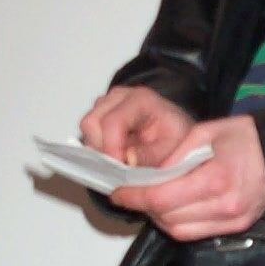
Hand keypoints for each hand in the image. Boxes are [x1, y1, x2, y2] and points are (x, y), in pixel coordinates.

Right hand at [79, 86, 193, 172]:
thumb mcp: (173, 149)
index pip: (112, 122)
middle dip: (103, 149)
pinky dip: (98, 149)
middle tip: (121, 166)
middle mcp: (120, 97)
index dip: (111, 148)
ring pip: (87, 129)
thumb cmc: (176, 137)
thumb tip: (128, 159)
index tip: (118, 168)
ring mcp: (107, 105)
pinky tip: (117, 156)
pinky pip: (87, 134)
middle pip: (92, 122)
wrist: (177, 133)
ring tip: (122, 161)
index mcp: (140, 100)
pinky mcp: (100, 116)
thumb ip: (151, 155)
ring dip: (100, 150)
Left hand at [112, 116, 264, 239]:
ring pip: (178, 230)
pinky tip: (172, 207)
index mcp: (215, 178)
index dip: (135, 197)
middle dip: (144, 206)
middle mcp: (224, 205)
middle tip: (131, 193)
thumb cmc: (246, 138)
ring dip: (158, 217)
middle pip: (167, 217)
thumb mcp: (206, 132)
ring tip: (150, 199)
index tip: (118, 191)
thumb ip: (175, 154)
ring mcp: (231, 220)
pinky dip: (177, 223)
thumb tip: (150, 174)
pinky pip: (195, 233)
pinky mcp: (236, 227)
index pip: (162, 197)